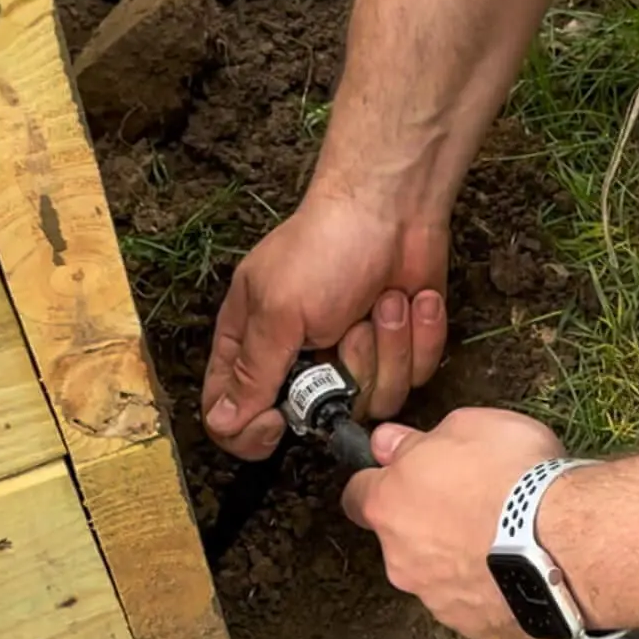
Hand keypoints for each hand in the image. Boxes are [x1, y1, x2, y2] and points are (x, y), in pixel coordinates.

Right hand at [202, 192, 448, 458]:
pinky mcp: (398, 350)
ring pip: (373, 401)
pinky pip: (412, 376)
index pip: (233, 417)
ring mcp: (353, 358)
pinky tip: (409, 299)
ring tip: (382, 302)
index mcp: (253, 345)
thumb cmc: (326, 247)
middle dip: (342, 375)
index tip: (278, 421)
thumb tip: (221, 424)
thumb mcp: (277, 312)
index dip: (253, 432)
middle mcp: (300, 359)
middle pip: (317, 418)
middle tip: (344, 327)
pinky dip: (417, 336)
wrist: (395, 207)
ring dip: (385, 347)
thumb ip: (252, 375)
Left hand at [343, 407, 565, 638]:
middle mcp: (401, 558)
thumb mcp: (467, 428)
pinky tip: (522, 570)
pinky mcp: (474, 628)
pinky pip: (475, 605)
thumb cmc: (516, 479)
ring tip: (506, 540)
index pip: (357, 495)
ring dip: (461, 559)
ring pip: (437, 576)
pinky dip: (490, 589)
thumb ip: (418, 441)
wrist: (565, 545)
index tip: (405, 474)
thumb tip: (391, 443)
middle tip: (472, 505)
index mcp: (389, 506)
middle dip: (427, 525)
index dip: (381, 483)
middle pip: (400, 539)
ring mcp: (436, 599)